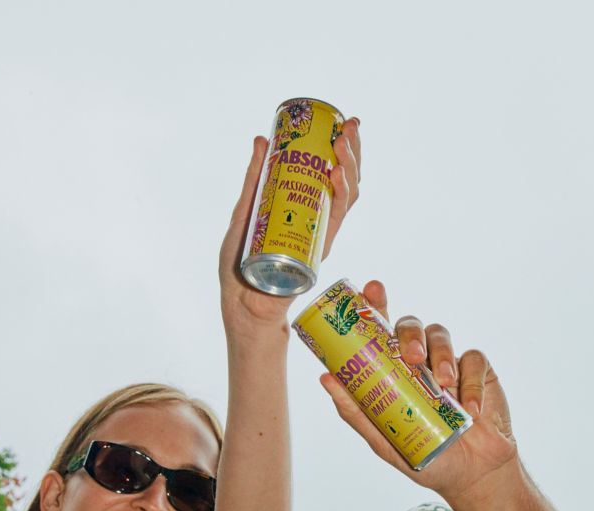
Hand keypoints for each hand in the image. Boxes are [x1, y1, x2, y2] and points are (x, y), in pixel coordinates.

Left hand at [219, 118, 361, 331]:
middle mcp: (319, 221)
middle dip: (352, 151)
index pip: (334, 174)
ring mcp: (321, 234)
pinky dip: (339, 196)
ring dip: (350, 167)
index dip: (344, 148)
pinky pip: (336, 220)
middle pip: (346, 181)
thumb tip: (261, 139)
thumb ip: (254, 179)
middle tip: (348, 128)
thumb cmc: (241, 264)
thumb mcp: (245, 211)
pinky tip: (337, 175)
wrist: (242, 303)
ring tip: (342, 144)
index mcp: (307, 209)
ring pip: (347, 197)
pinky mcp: (318, 249)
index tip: (345, 124)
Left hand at [318, 280, 518, 503]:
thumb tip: (325, 379)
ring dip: (441, 355)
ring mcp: (450, 362)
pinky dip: (471, 384)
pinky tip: (470, 410)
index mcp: (394, 369)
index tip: (371, 289)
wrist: (472, 475)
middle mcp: (421, 359)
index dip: (376, 303)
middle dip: (409, 333)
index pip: (381, 329)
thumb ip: (357, 412)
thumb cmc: (427, 456)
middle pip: (411, 325)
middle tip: (411, 357)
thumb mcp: (385, 441)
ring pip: (442, 334)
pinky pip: (474, 359)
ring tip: (443, 385)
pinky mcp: (479, 370)